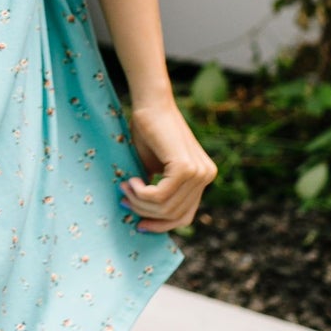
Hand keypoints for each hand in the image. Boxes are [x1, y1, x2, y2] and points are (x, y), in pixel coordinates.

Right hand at [121, 98, 217, 232]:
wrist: (150, 105)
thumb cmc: (148, 133)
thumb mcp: (155, 170)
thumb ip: (158, 192)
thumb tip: (145, 222)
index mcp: (203, 177)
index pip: (185, 216)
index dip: (161, 225)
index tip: (139, 225)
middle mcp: (206, 176)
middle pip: (175, 215)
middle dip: (145, 213)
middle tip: (124, 200)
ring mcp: (199, 173)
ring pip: (166, 207)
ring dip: (139, 202)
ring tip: (125, 187)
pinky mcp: (186, 168)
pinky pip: (160, 195)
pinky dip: (141, 193)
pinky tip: (131, 181)